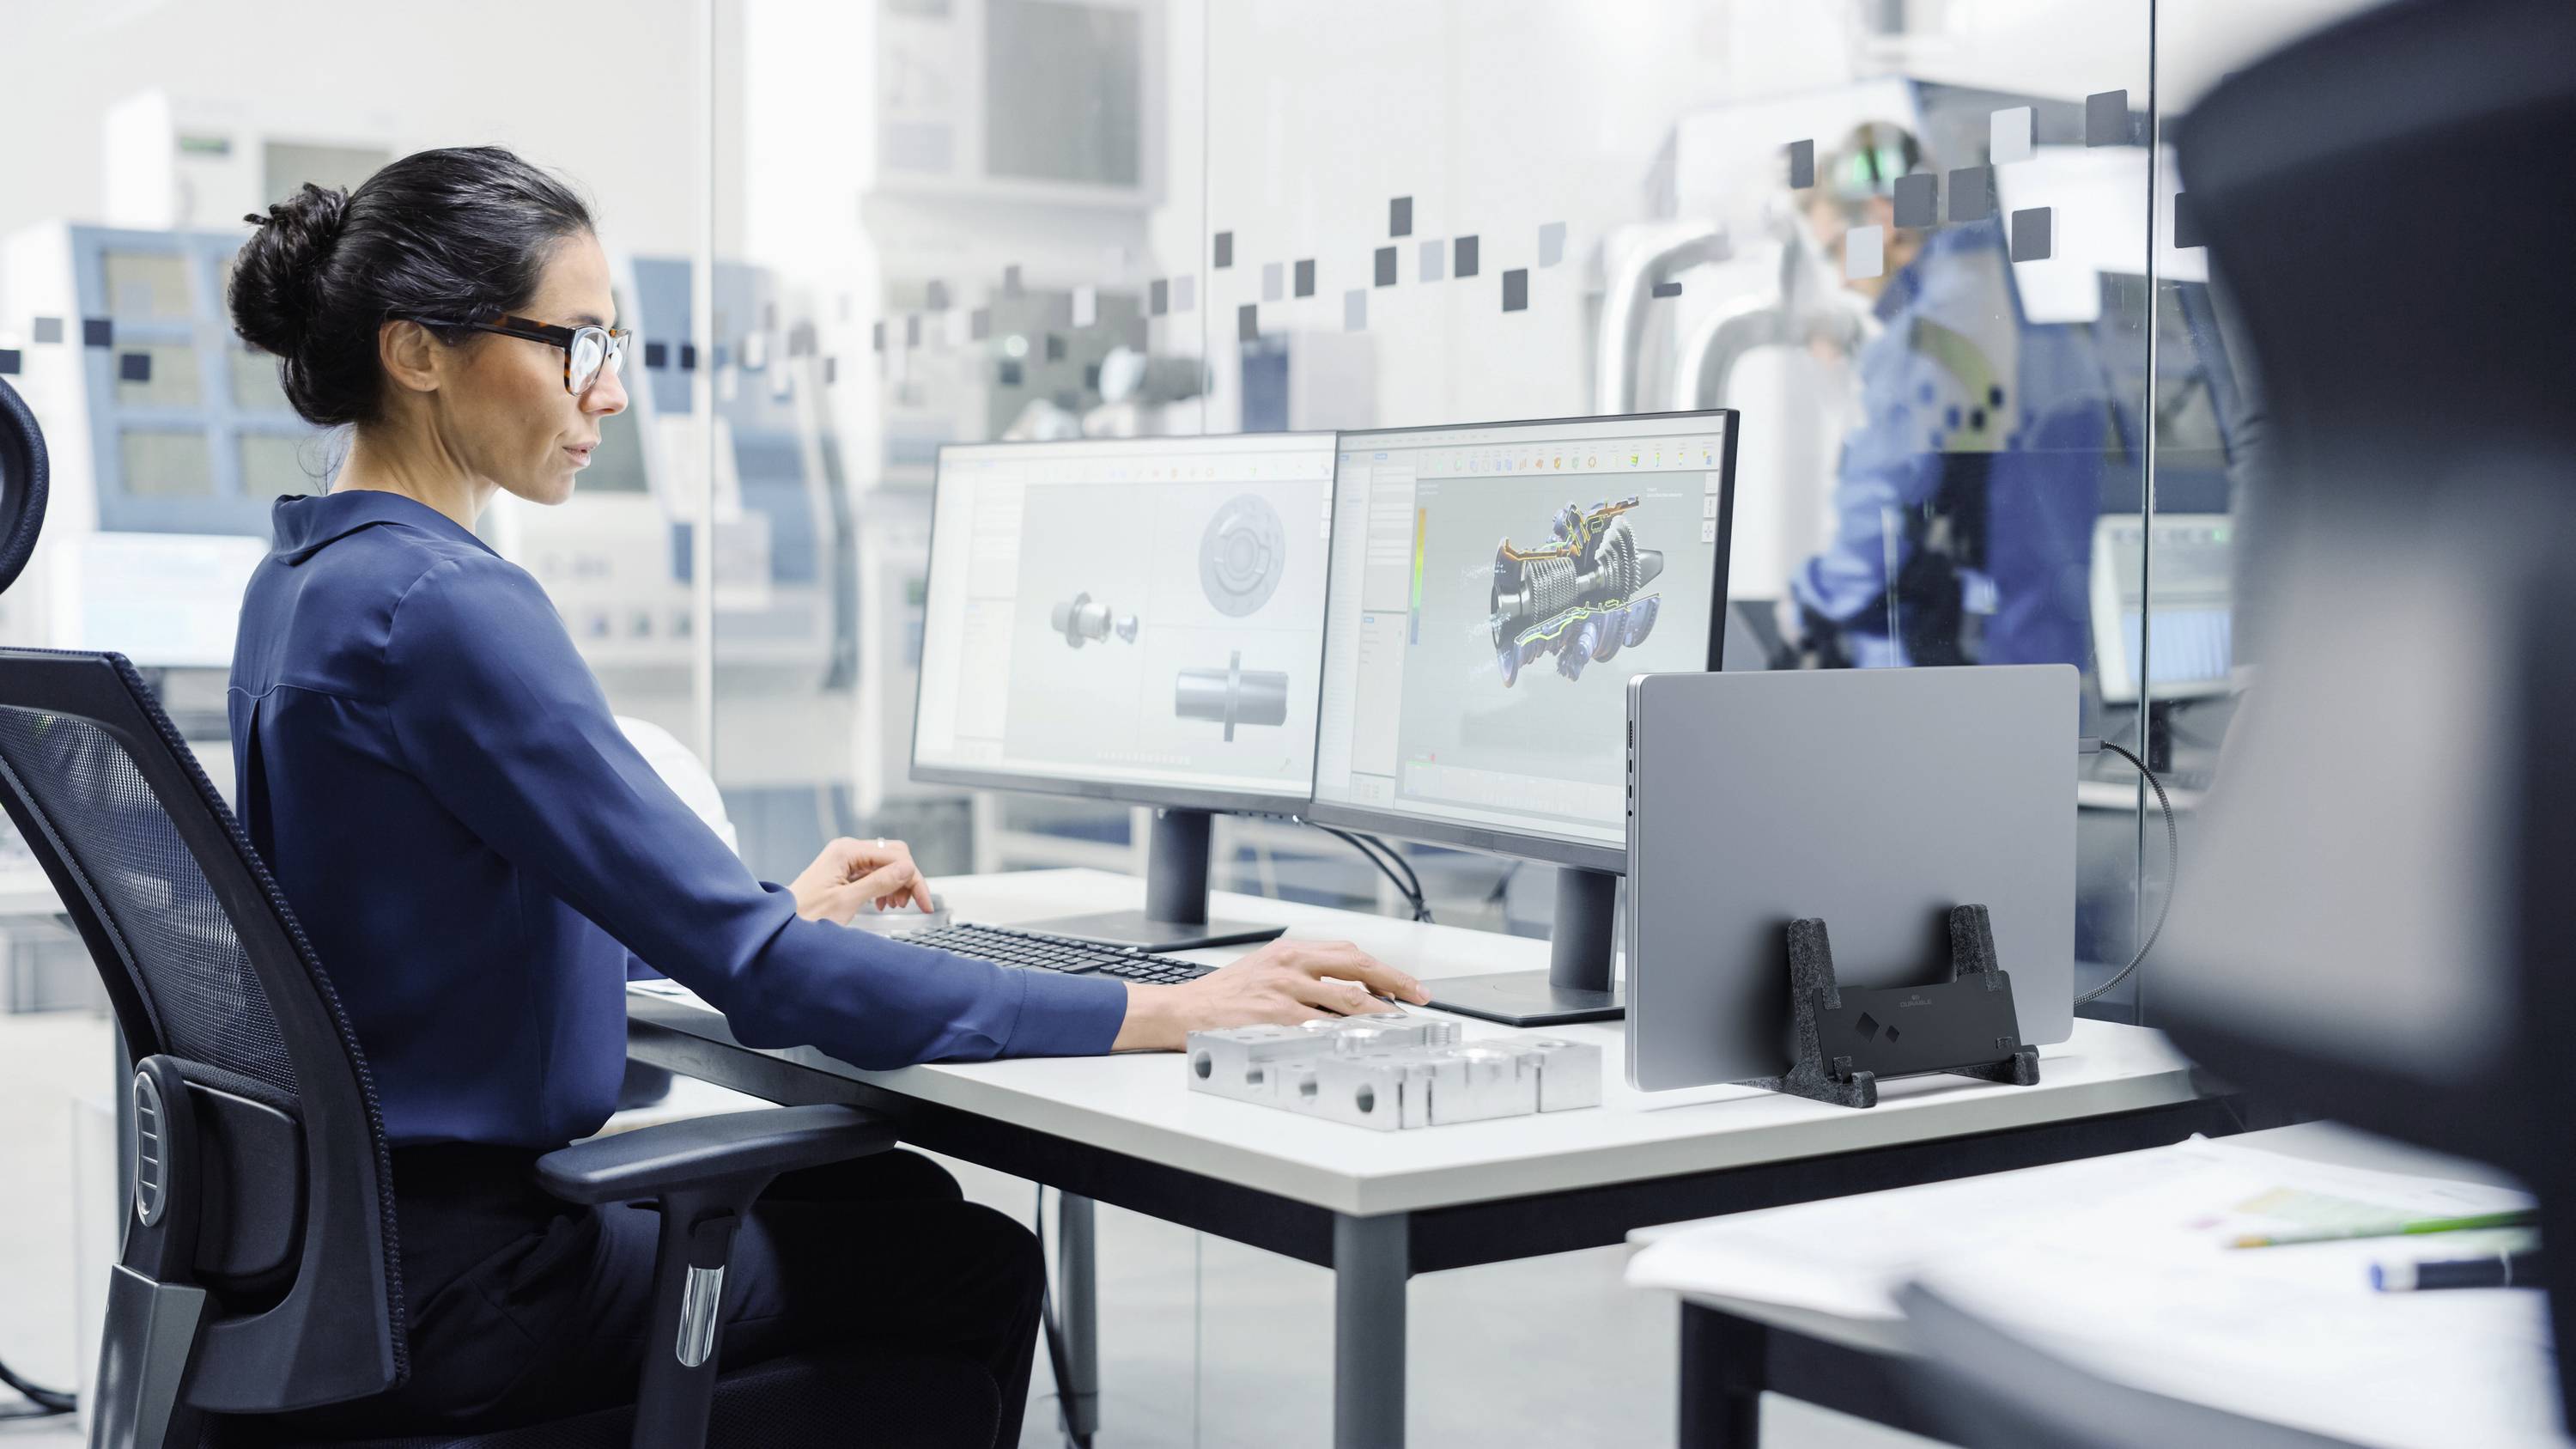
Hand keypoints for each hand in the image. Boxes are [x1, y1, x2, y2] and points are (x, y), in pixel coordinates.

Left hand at [790, 837, 932, 922]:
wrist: (781, 926)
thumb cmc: (805, 916)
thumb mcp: (846, 901)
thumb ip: (879, 883)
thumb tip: (907, 869)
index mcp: (846, 851)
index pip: (895, 856)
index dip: (914, 879)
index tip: (924, 902)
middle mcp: (847, 850)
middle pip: (894, 856)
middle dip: (906, 879)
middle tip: (912, 904)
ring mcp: (845, 859)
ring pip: (886, 864)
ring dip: (896, 884)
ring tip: (894, 905)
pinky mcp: (844, 871)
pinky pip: (874, 872)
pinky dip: (883, 887)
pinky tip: (882, 902)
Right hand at [1110, 938, 1430, 1051]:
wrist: (1183, 1010)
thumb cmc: (1225, 995)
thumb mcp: (1266, 969)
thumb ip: (1305, 974)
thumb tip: (1351, 991)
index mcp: (1291, 952)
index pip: (1350, 955)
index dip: (1385, 971)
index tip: (1408, 986)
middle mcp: (1291, 966)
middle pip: (1357, 970)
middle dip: (1395, 985)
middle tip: (1418, 1000)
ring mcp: (1284, 992)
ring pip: (1346, 1000)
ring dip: (1379, 1016)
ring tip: (1400, 1027)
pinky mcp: (1275, 1018)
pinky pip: (1321, 1026)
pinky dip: (1346, 1034)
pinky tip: (1361, 1041)